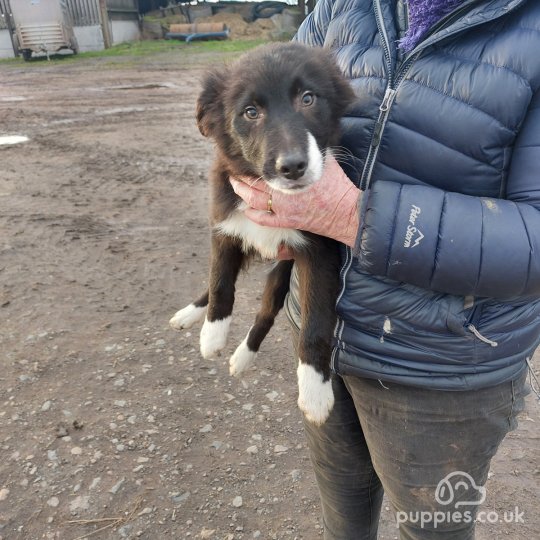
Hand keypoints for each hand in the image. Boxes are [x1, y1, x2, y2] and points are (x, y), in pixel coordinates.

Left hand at [230, 156, 360, 247]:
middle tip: (235, 173)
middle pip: (254, 186)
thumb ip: (310, 149)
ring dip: (243, 194)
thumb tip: (306, 134)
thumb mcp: (323, 160)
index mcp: (289, 178)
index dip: (251, 165)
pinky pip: (264, 220)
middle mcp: (282, 195)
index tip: (244, 160)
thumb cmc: (337, 185)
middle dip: (242, 179)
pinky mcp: (288, 222)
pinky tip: (246, 210)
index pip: (263, 169)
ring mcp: (283, 211)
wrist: (346, 211)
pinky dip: (253, 215)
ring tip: (237, 186)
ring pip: (254, 202)